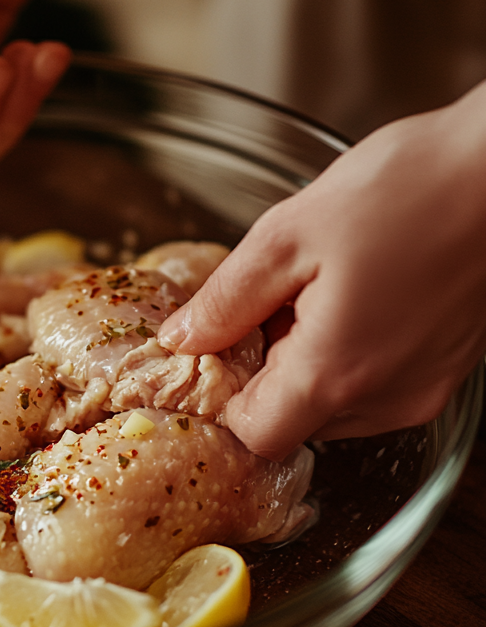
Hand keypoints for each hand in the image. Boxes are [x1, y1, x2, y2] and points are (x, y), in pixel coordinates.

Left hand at [158, 80, 485, 459]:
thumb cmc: (403, 190)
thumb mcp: (286, 237)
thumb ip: (225, 301)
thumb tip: (182, 340)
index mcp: (336, 374)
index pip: (255, 436)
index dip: (223, 401)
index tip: (213, 353)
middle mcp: (385, 399)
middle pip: (294, 422)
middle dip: (264, 374)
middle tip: (265, 305)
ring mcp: (421, 389)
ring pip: (333, 406)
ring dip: (305, 363)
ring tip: (313, 291)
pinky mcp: (444, 371)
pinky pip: (374, 387)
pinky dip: (347, 356)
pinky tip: (350, 295)